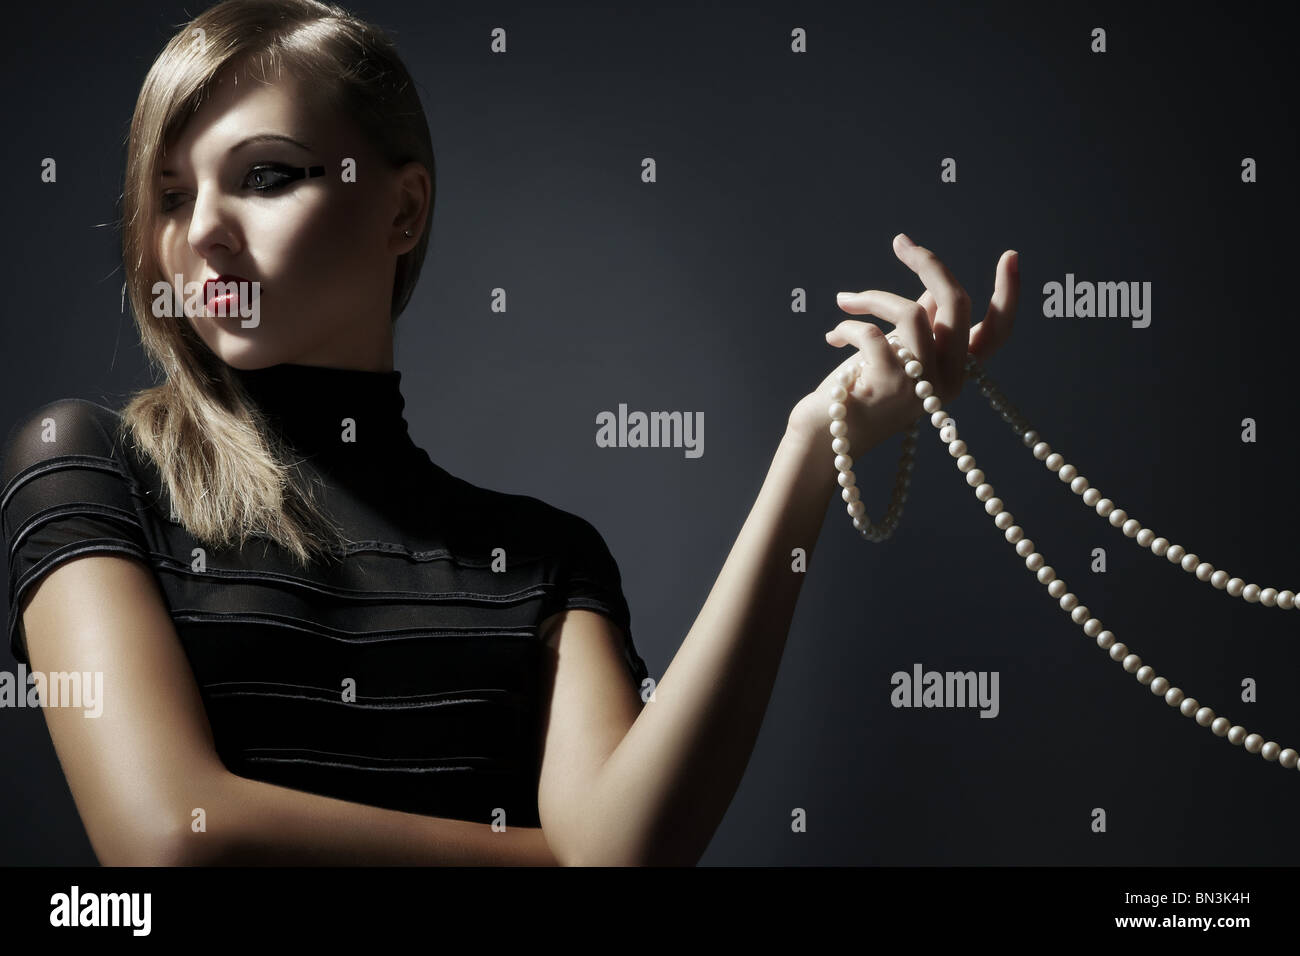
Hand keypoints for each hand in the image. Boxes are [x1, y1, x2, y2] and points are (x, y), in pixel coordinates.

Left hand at [786, 233, 1018, 455]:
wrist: (827, 436)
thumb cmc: (863, 390)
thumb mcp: (901, 355)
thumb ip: (924, 325)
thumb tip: (934, 289)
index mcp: (957, 372)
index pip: (997, 333)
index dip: (1009, 295)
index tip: (1010, 255)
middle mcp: (948, 381)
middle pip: (957, 305)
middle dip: (929, 265)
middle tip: (901, 243)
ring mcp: (921, 386)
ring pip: (911, 313)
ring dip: (872, 298)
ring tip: (845, 302)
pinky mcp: (890, 386)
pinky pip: (874, 333)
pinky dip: (849, 326)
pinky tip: (833, 337)